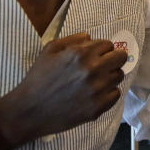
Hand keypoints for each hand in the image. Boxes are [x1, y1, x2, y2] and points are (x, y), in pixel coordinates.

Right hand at [0, 33, 126, 149]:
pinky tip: (94, 94)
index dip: (102, 49)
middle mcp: (93, 70)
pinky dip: (108, 93)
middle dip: (112, 59)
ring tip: (94, 81)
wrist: (29, 111)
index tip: (95, 55)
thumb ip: (73, 39)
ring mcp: (97, 90)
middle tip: (101, 66)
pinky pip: (115, 94)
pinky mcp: (98, 108)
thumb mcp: (49, 50)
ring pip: (119, 76)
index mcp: (81, 54)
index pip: (109, 45)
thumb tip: (91, 38)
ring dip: (109, 76)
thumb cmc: (38, 78)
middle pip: (120, 58)